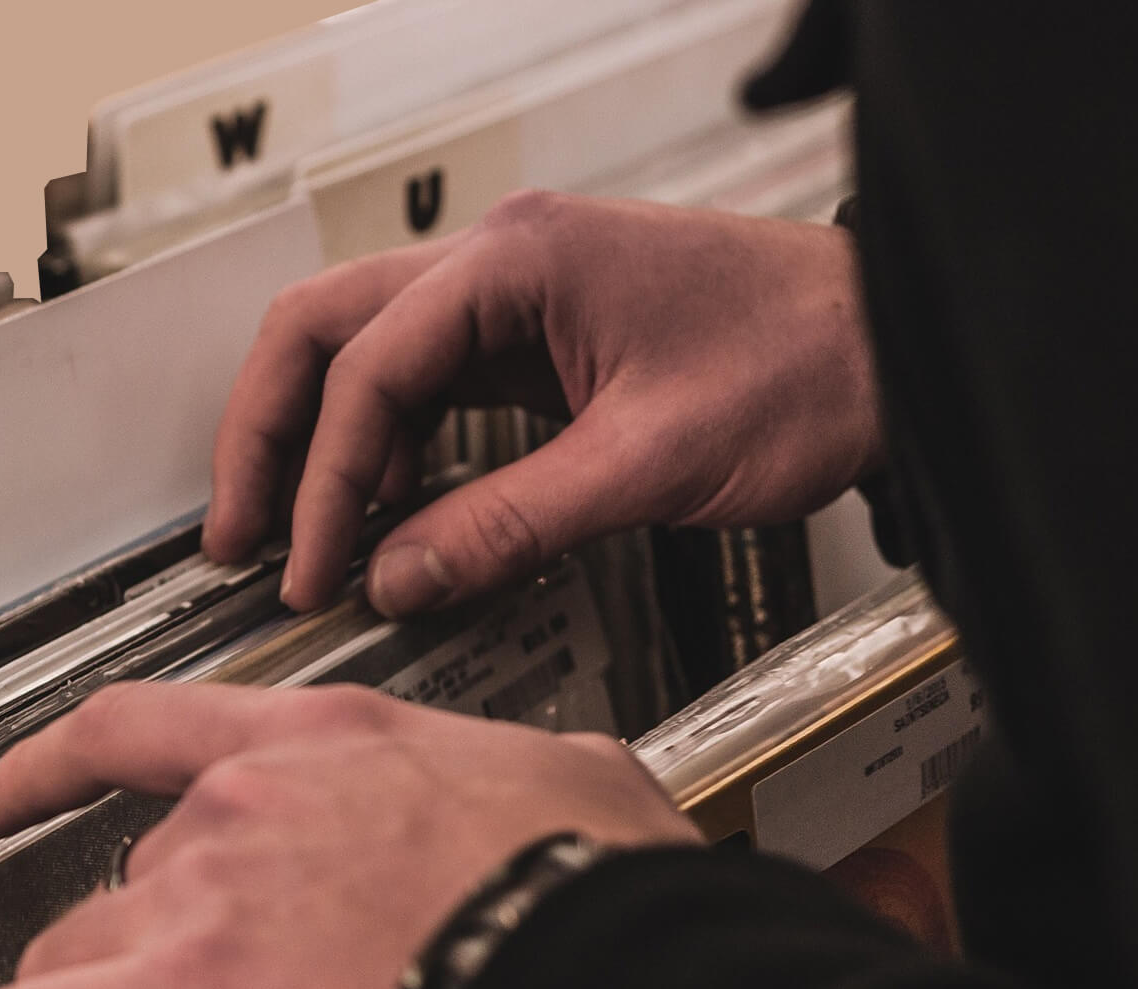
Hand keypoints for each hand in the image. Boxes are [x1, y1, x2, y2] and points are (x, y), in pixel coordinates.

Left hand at [0, 682, 702, 988]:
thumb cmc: (601, 898)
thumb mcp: (572, 780)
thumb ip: (514, 776)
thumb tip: (549, 791)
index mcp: (329, 740)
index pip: (145, 726)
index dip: (53, 762)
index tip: (11, 786)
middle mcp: (244, 802)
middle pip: (130, 868)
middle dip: (151, 935)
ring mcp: (202, 898)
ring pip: (77, 947)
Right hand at [203, 192, 880, 613]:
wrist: (896, 348)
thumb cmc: (808, 364)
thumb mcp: (648, 461)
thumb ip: (508, 522)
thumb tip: (399, 577)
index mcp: (518, 262)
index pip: (368, 367)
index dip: (325, 479)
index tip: (312, 565)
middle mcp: (501, 261)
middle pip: (323, 330)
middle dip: (271, 435)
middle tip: (241, 531)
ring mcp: (514, 296)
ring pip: (360, 352)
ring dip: (318, 443)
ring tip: (297, 536)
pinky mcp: (536, 337)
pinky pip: (424, 385)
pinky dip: (386, 449)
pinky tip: (384, 513)